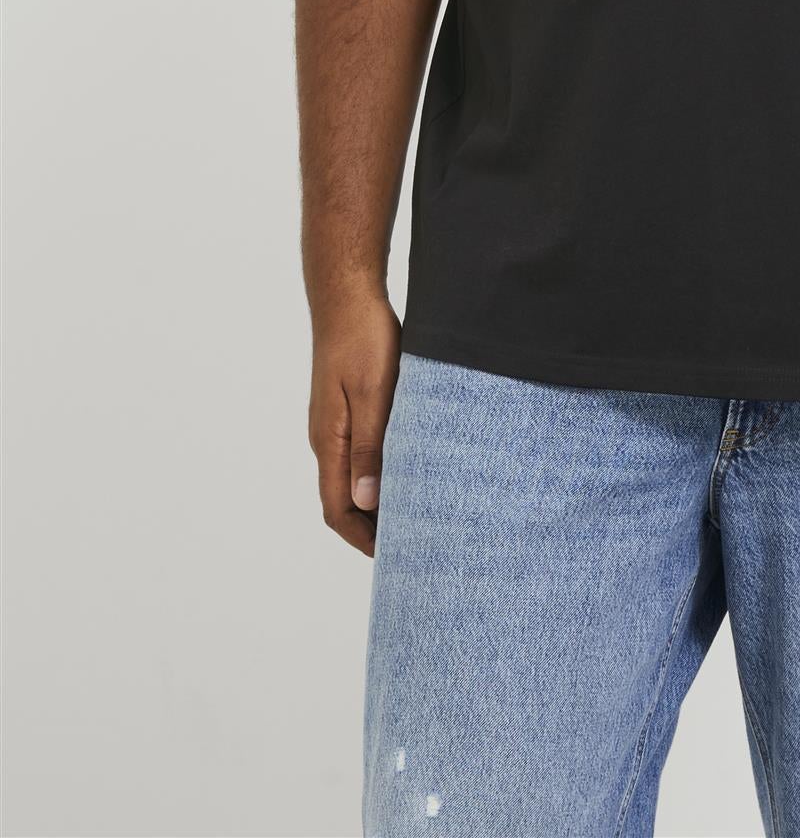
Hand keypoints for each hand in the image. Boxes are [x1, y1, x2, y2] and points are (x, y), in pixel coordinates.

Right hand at [308, 295, 400, 556]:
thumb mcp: (374, 393)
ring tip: (415, 514)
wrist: (347, 296)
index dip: (363, 540)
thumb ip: (370, 447)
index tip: (395, 559)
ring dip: (376, 501)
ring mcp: (334, 423)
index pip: (337, 510)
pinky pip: (359, 453)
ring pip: (351, 477)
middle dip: (371, 528)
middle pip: (342, 500)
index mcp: (329, 441)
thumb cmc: (362, 339)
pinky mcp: (347, 407)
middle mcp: (326, 438)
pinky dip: (379, 472)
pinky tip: (408, 468)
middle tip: (412, 545)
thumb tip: (367, 502)